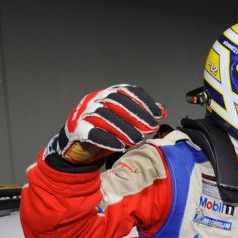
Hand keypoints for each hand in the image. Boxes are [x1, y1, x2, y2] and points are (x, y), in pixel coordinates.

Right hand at [48, 84, 166, 164]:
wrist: (75, 146)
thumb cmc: (102, 131)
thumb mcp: (122, 120)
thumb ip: (140, 114)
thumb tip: (162, 110)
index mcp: (107, 94)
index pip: (127, 91)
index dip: (144, 101)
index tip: (158, 114)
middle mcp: (94, 99)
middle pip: (116, 102)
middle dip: (136, 115)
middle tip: (150, 128)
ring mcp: (83, 113)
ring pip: (104, 116)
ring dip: (124, 128)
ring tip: (137, 140)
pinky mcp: (76, 128)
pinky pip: (92, 132)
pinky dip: (108, 139)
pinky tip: (120, 146)